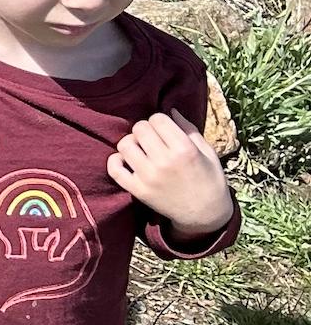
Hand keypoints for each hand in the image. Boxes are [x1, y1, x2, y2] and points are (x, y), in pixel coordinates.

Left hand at [108, 110, 233, 233]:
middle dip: (146, 129)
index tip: (165, 129)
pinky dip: (116, 160)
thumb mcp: (207, 152)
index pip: (157, 119)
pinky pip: (114, 169)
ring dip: (132, 143)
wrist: (205, 214)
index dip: (160, 121)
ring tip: (142, 150)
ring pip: (125, 144)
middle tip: (153, 139)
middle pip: (140, 128)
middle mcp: (164, 162)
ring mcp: (148, 177)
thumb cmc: (209, 179)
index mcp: (184, 149)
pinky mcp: (138, 190)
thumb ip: (189, 129)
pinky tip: (126, 160)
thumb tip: (171, 110)